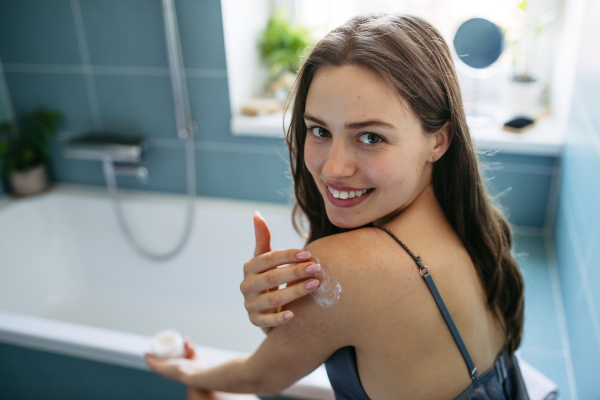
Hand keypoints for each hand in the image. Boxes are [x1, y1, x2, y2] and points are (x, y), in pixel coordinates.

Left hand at [145, 337, 205, 385]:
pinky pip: (191, 350)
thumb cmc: (178, 371)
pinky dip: (190, 346)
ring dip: (184, 344)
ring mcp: (185, 362)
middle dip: (175, 344)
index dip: (162, 349)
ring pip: (183, 349)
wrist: (195, 373)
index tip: (163, 341)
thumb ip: (152, 362)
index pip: (163, 357)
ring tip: (185, 340)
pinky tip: (189, 343)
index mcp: (168, 368)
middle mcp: (176, 365)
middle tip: (176, 339)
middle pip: (173, 352)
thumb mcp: (161, 367)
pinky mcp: (194, 359)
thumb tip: (145, 354)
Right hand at [241, 212, 320, 331]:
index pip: (268, 258)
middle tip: (316, 268)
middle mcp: (246, 285)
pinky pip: (266, 321)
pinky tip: (293, 314)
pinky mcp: (255, 321)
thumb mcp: (264, 259)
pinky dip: (278, 318)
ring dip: (294, 292)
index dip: (288, 255)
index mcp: (249, 267)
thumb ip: (262, 238)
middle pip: (271, 278)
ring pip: (272, 299)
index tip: (308, 254)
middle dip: (294, 272)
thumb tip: (257, 213)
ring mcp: (250, 304)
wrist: (264, 309)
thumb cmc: (269, 279)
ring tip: (314, 285)